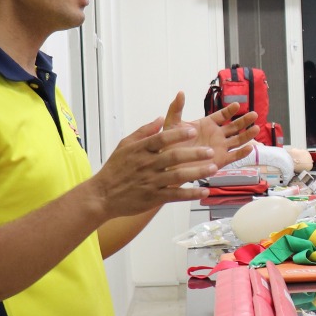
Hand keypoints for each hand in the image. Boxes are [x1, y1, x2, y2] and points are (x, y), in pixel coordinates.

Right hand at [92, 111, 217, 217]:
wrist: (102, 196)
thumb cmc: (114, 169)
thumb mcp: (125, 145)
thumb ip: (144, 131)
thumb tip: (160, 118)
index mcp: (140, 150)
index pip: (162, 139)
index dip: (178, 134)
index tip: (193, 130)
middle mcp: (147, 165)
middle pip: (174, 157)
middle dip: (194, 153)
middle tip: (211, 151)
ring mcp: (151, 182)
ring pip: (178, 176)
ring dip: (197, 172)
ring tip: (214, 168)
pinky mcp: (154, 197)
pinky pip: (176, 195)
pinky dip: (191, 194)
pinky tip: (204, 191)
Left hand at [165, 91, 258, 168]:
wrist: (169, 164)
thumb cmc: (169, 144)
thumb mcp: (172, 124)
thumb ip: (176, 108)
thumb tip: (180, 92)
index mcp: (207, 125)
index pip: (222, 116)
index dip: (230, 110)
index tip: (238, 105)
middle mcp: (216, 135)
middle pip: (234, 127)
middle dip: (244, 121)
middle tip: (254, 114)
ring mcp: (219, 148)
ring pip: (238, 140)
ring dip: (247, 134)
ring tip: (256, 128)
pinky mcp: (220, 160)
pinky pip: (234, 156)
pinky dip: (243, 152)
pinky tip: (250, 147)